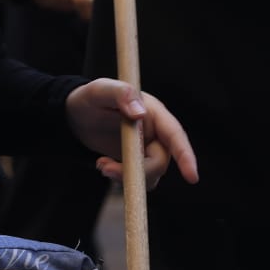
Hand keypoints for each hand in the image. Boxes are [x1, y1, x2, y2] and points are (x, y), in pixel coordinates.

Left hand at [65, 78, 198, 187]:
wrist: (76, 115)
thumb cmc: (91, 98)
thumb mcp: (100, 90)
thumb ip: (120, 94)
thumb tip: (139, 112)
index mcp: (154, 113)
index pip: (175, 135)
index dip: (185, 156)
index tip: (192, 177)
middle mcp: (155, 132)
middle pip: (160, 162)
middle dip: (138, 171)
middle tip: (105, 168)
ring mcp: (147, 149)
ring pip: (151, 175)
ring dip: (127, 177)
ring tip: (101, 165)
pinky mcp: (136, 162)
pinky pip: (139, 179)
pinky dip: (122, 179)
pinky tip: (103, 165)